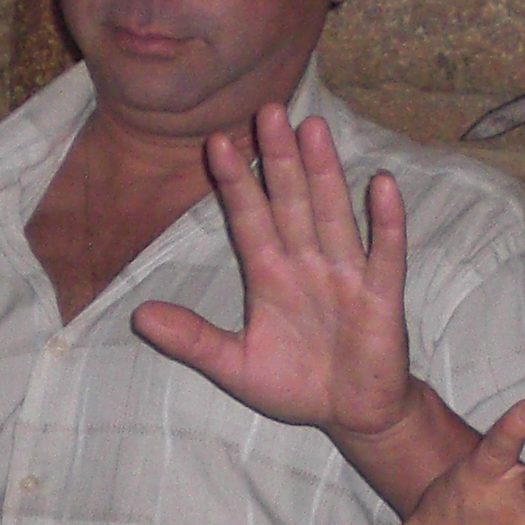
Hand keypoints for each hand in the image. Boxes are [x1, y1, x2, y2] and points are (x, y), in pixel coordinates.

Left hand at [131, 107, 424, 452]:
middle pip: (291, 201)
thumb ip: (192, 340)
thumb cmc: (297, 384)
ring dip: (325, 173)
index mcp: (270, 275)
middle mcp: (307, 263)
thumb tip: (139, 316)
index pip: (249, 218)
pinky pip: (385, 253)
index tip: (216, 142)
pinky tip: (380, 185)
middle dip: (279, 158)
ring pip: (333, 214)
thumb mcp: (235, 367)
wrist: (354, 415)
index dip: (234, 182)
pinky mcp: (382, 296)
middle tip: (268, 109)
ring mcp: (346, 275)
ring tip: (313, 129)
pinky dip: (385, 222)